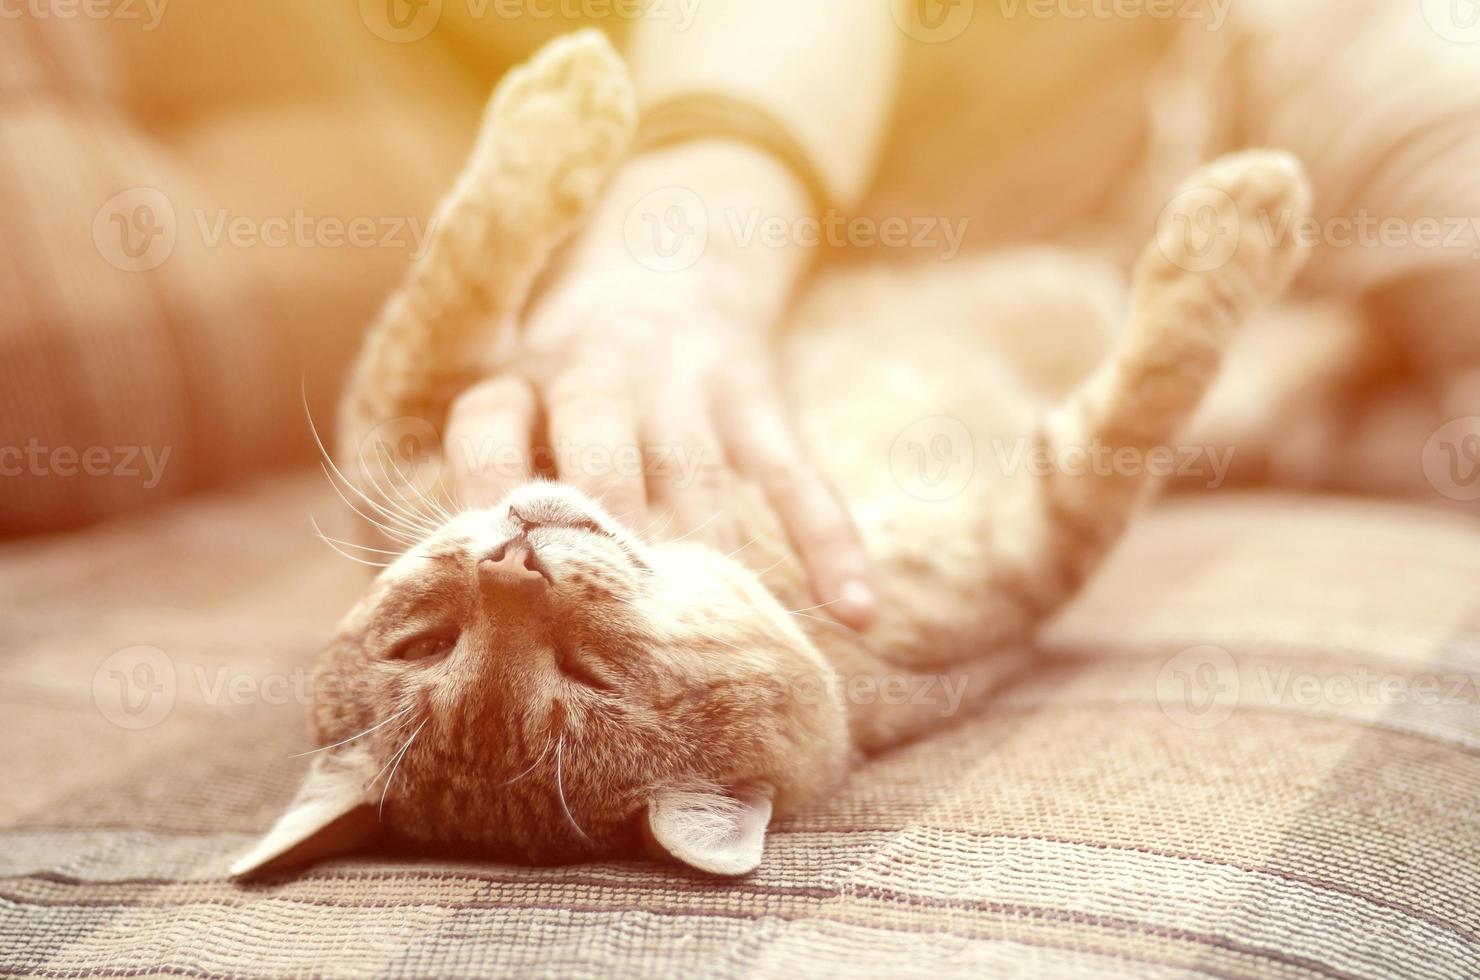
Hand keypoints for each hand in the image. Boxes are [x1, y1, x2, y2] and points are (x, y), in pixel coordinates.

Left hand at [442, 142, 876, 627]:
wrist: (673, 255)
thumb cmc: (576, 375)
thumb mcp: (523, 395)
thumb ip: (499, 479)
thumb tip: (455, 610)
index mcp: (525, 376)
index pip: (488, 421)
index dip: (481, 488)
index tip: (480, 567)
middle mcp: (599, 371)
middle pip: (597, 435)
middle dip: (601, 520)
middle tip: (604, 610)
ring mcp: (686, 381)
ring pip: (695, 469)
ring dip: (704, 550)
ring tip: (714, 634)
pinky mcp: (758, 397)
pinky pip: (796, 474)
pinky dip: (829, 540)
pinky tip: (854, 610)